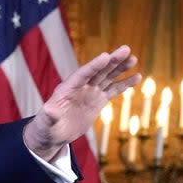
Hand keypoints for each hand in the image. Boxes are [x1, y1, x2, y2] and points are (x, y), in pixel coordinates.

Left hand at [23, 45, 140, 160]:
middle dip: (111, 61)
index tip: (106, 55)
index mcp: (67, 89)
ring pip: (107, 77)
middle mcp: (80, 87)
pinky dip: (124, 84)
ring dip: (120, 68)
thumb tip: (49, 109)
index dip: (94, 66)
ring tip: (134, 58)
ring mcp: (90, 92)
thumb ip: (49, 115)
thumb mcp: (46, 123)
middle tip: (126, 49)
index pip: (82, 74)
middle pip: (98, 71)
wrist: (53, 134)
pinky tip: (137, 77)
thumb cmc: (46, 127)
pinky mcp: (98, 100)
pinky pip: (113, 90)